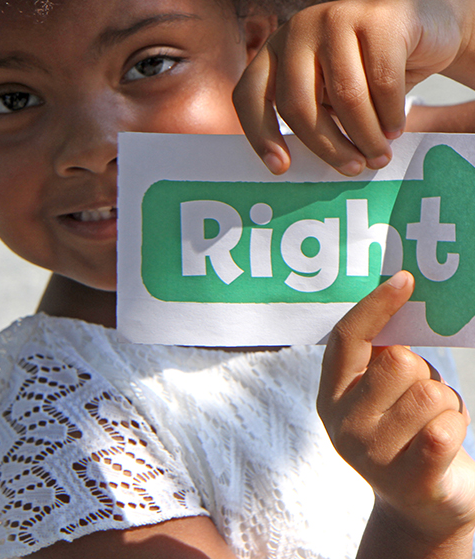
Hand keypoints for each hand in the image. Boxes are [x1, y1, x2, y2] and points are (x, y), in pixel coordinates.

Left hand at [234, 0, 474, 175]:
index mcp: (277, 49)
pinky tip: (396, 127)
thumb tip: (302, 170)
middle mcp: (299, 29)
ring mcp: (336, 17)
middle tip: (351, 169)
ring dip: (365, 136)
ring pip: (345, 97)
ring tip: (379, 155)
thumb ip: (314, 116)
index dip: (259, 134)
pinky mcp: (378, 17)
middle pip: (297, 104)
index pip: (249, 94)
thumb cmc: (371, 69)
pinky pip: (383, 84)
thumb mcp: (332, 91)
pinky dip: (391, 115)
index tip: (281, 168)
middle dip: (326, 146)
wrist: (429, 19)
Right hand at [316, 271, 474, 549]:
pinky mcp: (408, 480)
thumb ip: (380, 358)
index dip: (375, 305)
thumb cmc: (404, 433)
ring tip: (432, 424)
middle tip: (420, 399)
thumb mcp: (379, 396)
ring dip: (445, 402)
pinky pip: (446, 428)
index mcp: (332, 395)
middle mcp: (343, 424)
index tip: (404, 280)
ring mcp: (372, 456)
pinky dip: (456, 425)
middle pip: (399, 362)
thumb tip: (402, 297)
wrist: (419, 508)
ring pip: (430, 393)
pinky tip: (444, 443)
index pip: (347, 338)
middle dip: (424, 373)